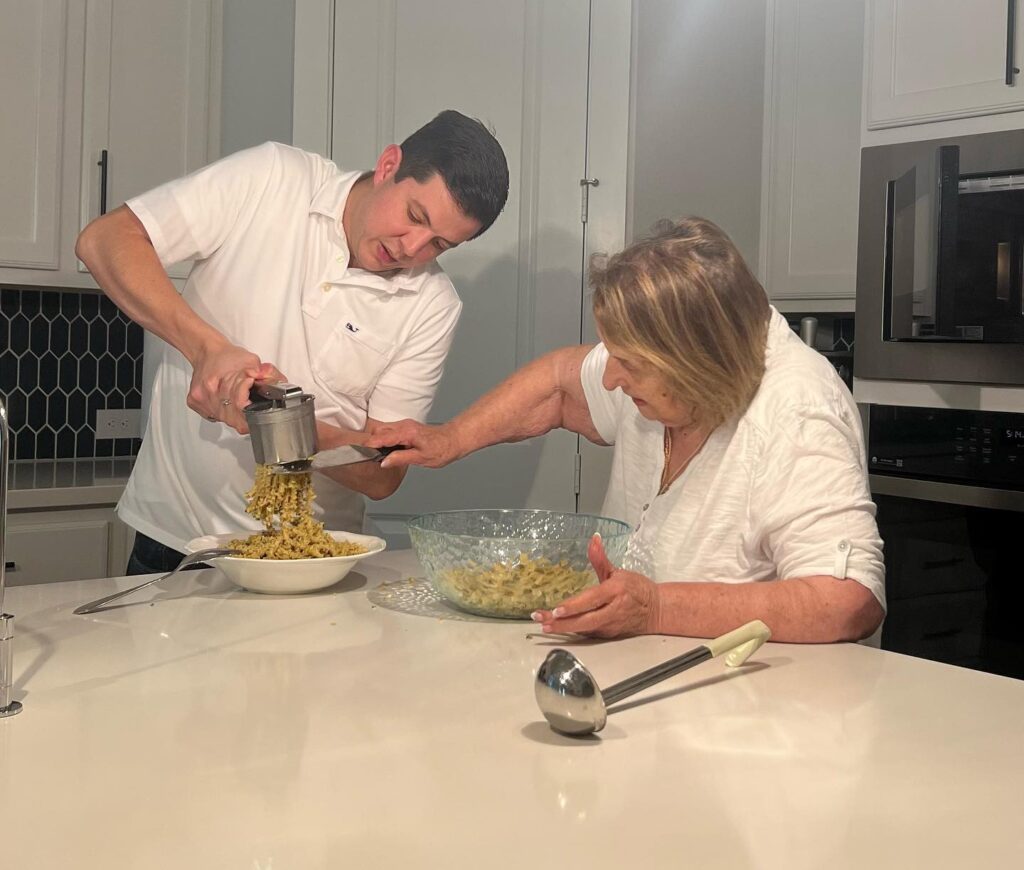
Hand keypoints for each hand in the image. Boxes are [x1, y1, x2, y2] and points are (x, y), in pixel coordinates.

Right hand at [187, 340, 284, 432]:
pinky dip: (224, 412)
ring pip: (225, 419)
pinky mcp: (194, 403)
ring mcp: (200, 400)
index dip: (251, 408)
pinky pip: (214, 417)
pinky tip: (226, 402)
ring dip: (235, 413)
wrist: (207, 350)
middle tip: (249, 400)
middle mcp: (207, 393)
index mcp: (218, 382)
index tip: (255, 401)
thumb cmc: (228, 356)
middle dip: (245, 412)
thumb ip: (268, 374)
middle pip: (233, 417)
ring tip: (238, 399)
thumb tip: (281, 385)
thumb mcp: (252, 361)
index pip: (240, 406)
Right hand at [365, 419, 461, 468]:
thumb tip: (384, 462)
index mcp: (406, 432)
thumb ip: (400, 459)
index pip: (381, 437)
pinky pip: (389, 431)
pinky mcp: (406, 428)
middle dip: (371, 442)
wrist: (454, 440)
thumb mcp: (421, 458)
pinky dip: (384, 439)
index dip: (369, 444)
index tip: (359, 451)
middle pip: (378, 431)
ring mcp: (404, 425)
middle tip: (368, 456)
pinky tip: (386, 450)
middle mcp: (404, 426)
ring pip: (382, 430)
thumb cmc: (442, 449)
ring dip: (377, 440)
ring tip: (376, 455)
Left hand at [531, 534, 661, 638]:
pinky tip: (558, 627)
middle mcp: (612, 611)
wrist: (656, 610)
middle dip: (562, 622)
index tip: (557, 610)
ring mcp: (610, 625)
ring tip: (545, 625)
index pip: (592, 600)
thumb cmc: (638, 589)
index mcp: (615, 592)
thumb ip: (601, 559)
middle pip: (585, 620)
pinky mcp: (608, 634)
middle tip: (542, 619)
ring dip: (563, 628)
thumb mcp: (619, 572)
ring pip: (584, 629)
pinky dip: (573, 631)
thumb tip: (593, 539)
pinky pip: (588, 633)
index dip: (574, 606)